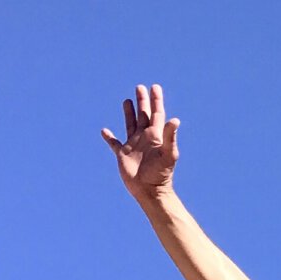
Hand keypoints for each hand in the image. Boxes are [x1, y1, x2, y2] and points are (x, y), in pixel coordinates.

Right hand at [101, 83, 179, 198]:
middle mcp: (144, 138)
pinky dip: (109, 138)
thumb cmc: (161, 174)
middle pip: (143, 115)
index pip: (157, 113)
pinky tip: (105, 131)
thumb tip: (175, 119)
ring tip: (127, 101)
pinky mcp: (123, 155)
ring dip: (128, 113)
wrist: (150, 191)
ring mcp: (133, 145)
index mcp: (155, 136)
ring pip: (130, 124)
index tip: (154, 87)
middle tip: (140, 87)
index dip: (156, 100)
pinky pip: (114, 144)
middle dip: (142, 101)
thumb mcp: (168, 154)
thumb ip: (170, 136)